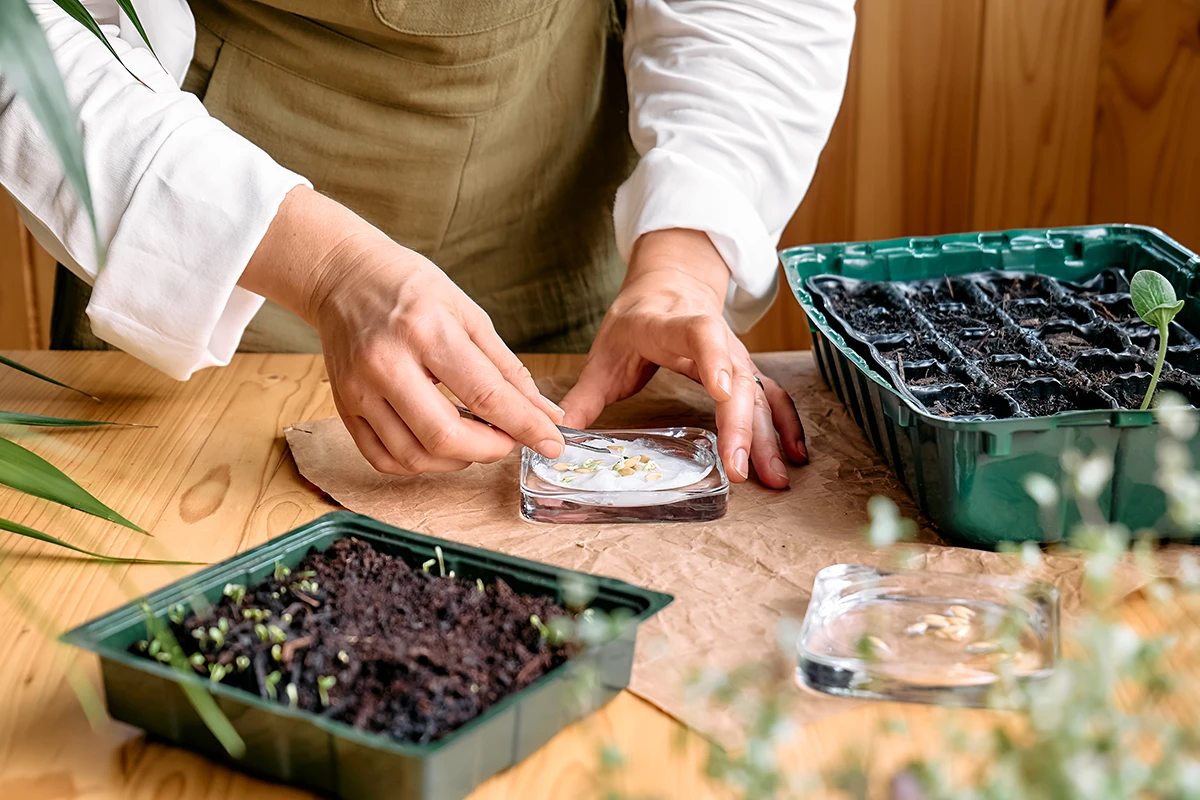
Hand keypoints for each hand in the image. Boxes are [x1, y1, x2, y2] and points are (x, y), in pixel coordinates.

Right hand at [240, 187, 564, 473]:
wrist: (344, 276)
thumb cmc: (411, 288)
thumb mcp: (468, 313)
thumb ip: (507, 369)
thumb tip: (545, 413)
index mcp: (426, 331)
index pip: (485, 395)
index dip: (525, 426)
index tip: (551, 443)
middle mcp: (386, 364)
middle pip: (444, 437)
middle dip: (490, 450)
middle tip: (509, 440)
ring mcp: (358, 390)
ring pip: (413, 456)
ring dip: (456, 460)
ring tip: (476, 440)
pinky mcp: (343, 407)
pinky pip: (383, 458)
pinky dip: (419, 464)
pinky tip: (439, 446)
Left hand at [559, 229, 807, 487]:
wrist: (672, 284)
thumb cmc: (637, 320)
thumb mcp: (605, 352)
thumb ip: (584, 395)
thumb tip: (557, 433)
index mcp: (674, 326)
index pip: (700, 335)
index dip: (714, 361)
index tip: (723, 392)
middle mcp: (714, 340)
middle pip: (736, 379)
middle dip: (741, 425)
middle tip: (738, 468)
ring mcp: (735, 357)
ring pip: (758, 394)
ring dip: (767, 436)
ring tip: (773, 477)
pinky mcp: (746, 372)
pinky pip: (771, 398)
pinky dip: (783, 426)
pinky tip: (791, 456)